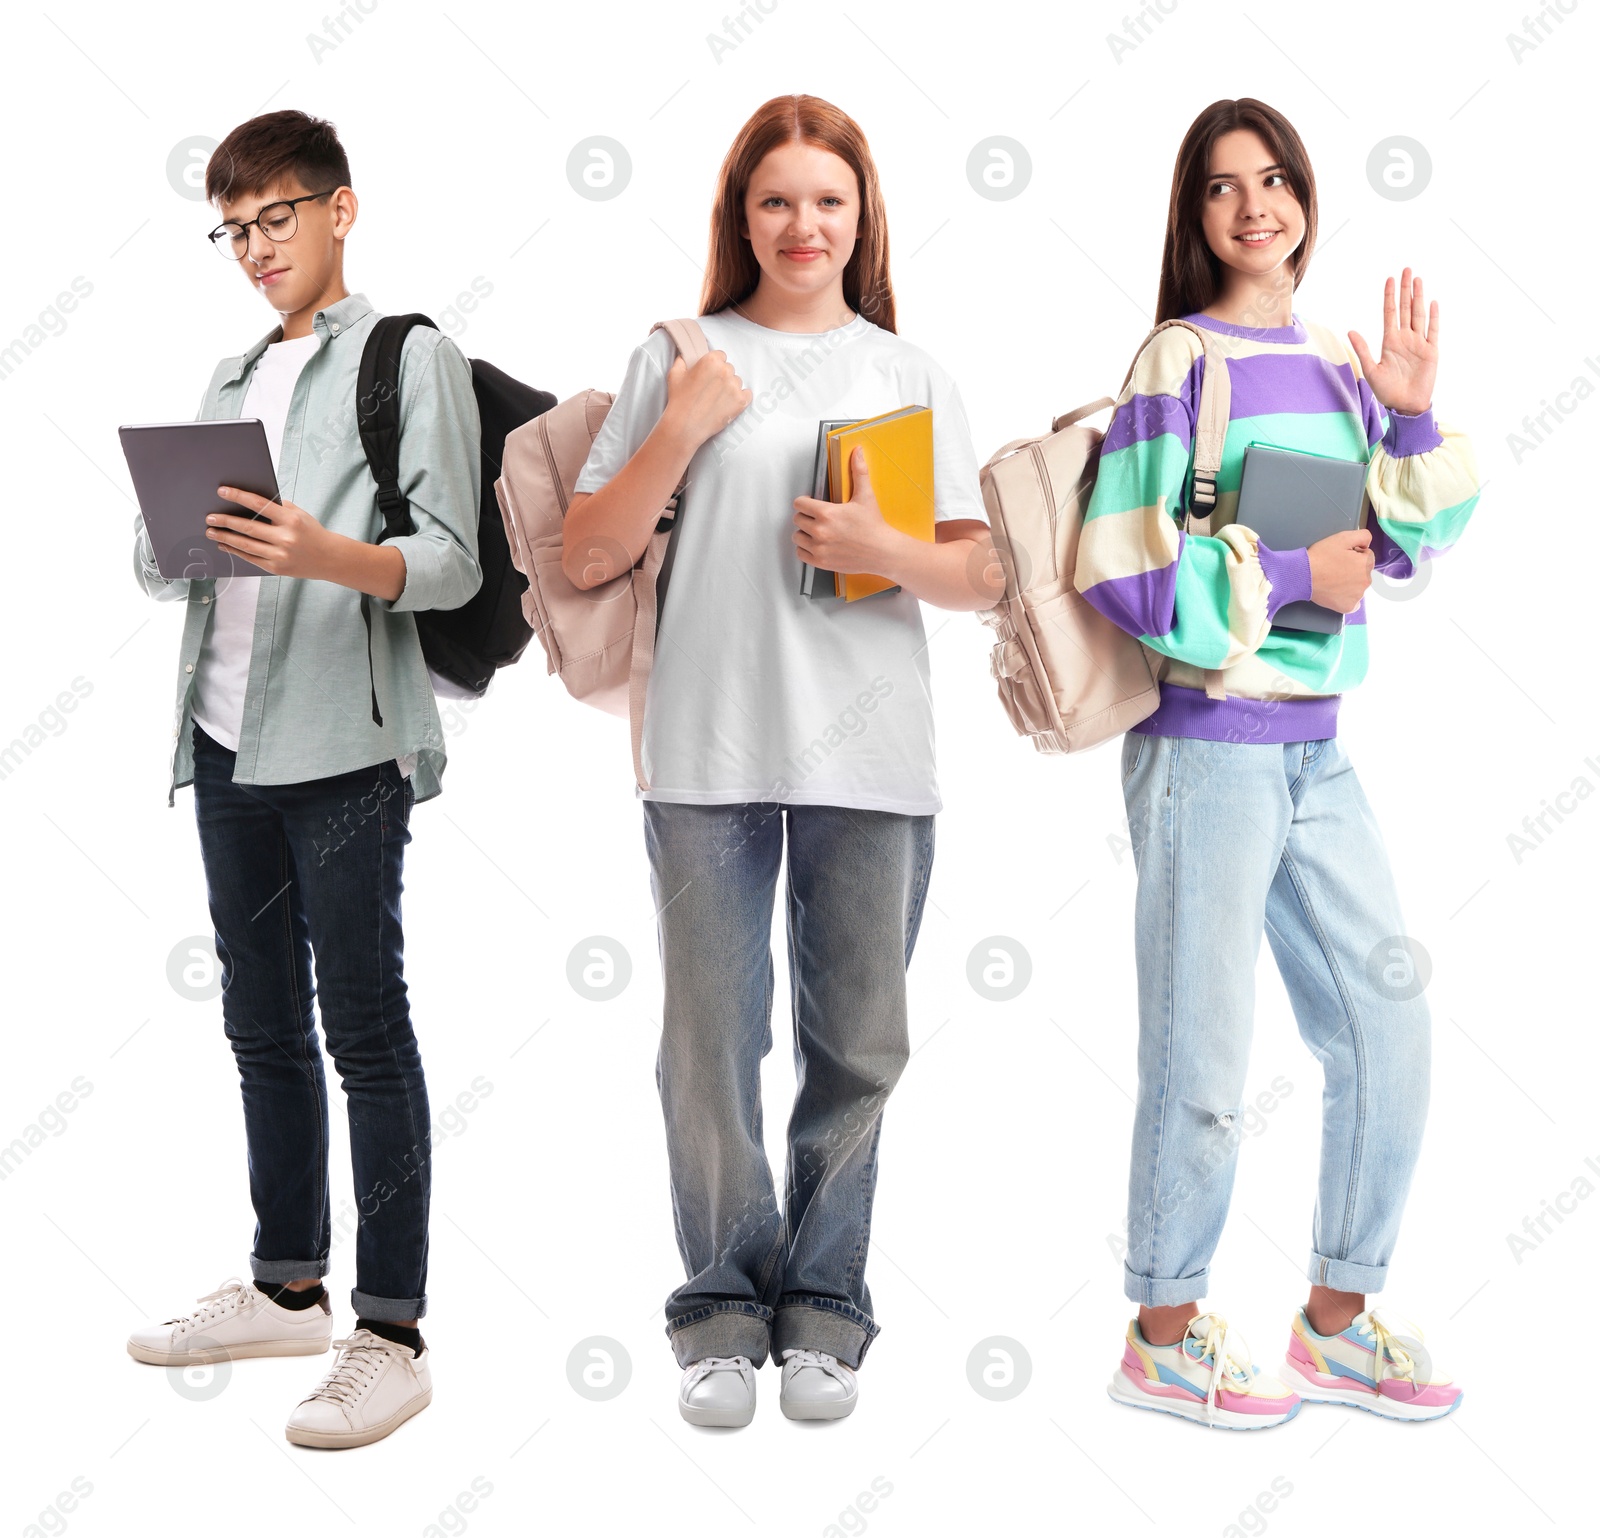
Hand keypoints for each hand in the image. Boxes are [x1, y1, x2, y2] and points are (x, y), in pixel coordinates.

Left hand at [207, 487, 340, 579]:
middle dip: (225, 521)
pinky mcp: (276, 568)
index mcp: (291, 520)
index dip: (238, 496)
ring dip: (225, 537)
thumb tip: (249, 501)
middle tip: (209, 517)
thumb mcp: (299, 515)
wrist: (330, 558)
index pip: (259, 504)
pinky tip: (224, 545)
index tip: (222, 491)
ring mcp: (280, 555)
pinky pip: (251, 558)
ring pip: (246, 545)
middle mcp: (285, 538)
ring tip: (211, 531)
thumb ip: (278, 508)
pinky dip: (235, 551)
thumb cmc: (312, 532)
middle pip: (248, 527)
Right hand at [662, 349, 751, 449]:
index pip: (721, 356)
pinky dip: (740, 398)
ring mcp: (734, 387)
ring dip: (730, 387)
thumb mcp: (675, 374)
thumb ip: (682, 360)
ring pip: (737, 381)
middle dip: (721, 376)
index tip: (709, 373)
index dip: (714, 364)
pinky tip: (728, 403)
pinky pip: (747, 394)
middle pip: (729, 368)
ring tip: (716, 399)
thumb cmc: (679, 400)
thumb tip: (685, 355)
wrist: (685, 426)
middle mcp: (725, 371)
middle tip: (711, 388)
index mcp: (711, 360)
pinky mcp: (741, 401)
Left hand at [792, 446, 900, 574]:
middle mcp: (820, 531)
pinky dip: (806, 550)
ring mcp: (819, 548)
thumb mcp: (866, 496)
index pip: (799, 504)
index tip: (812, 504)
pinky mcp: (821, 562)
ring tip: (817, 531)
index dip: (805, 502)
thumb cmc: (874, 526)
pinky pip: (801, 554)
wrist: (883, 552)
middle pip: (797, 520)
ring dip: (804, 533)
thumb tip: (857, 452)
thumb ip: (858, 472)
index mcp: (826, 513)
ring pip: (797, 537)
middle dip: (806, 517)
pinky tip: (817, 544)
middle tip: (817, 518)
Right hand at [1307, 527, 1373, 613]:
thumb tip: (1368, 544)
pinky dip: (1346, 598)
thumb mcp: (1342, 537)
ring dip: (1350, 583)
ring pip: (1358, 587)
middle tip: (1335, 568)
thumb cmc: (1321, 556)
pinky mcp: (1348, 607)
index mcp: (1366, 563)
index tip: (1341, 556)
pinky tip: (1336, 592)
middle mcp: (1366, 581)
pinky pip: (1353, 603)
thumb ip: (1363, 536)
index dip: (1353, 554)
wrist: (1302, 575)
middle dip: (1353, 569)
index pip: (1367, 556)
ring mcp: (1357, 596)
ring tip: (1332, 579)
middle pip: (1363, 572)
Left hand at [1348, 268, 1437, 415]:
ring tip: (1418, 279)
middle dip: (1405, 289)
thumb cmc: (1387, 391)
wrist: (1405, 406)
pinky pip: (1433, 330)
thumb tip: (1350, 331)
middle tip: (1406, 269)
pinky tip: (1432, 302)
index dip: (1390, 296)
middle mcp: (1405, 338)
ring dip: (1419, 297)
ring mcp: (1419, 343)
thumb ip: (1363, 349)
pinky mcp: (1431, 351)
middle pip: (1405, 308)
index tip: (1390, 279)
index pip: (1390, 313)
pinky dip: (1434, 317)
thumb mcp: (1371, 370)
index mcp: (1390, 341)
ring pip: (1419, 314)